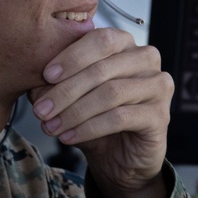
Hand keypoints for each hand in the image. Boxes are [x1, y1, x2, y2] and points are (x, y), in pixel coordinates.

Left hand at [31, 26, 173, 197]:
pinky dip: (89, 128)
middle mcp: (146, 59)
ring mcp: (158, 85)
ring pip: (111, 93)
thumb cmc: (95, 119)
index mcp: (125, 43)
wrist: (121, 159)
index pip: (100, 39)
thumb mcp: (69, 97)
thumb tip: (35, 82)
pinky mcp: (161, 115)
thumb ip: (54, 84)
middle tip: (41, 110)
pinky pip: (120, 117)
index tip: (45, 76)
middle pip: (103, 68)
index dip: (71, 56)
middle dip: (67, 90)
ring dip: (75, 112)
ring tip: (51, 127)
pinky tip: (69, 137)